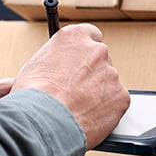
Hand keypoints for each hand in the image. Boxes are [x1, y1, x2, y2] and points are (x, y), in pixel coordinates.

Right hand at [11, 23, 129, 148]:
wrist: (46, 120)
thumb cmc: (34, 95)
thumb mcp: (35, 66)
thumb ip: (53, 61)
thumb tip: (53, 70)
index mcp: (74, 37)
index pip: (89, 34)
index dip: (84, 51)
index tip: (80, 60)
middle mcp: (96, 50)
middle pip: (100, 60)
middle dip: (91, 74)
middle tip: (76, 90)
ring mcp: (111, 73)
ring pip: (107, 83)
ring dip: (97, 93)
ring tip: (77, 108)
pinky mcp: (121, 95)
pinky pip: (115, 102)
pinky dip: (106, 111)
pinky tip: (88, 117)